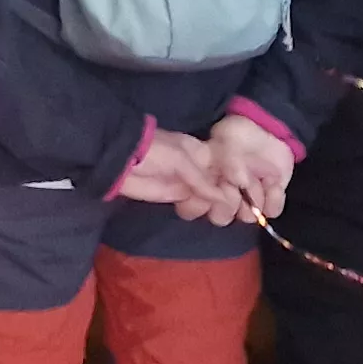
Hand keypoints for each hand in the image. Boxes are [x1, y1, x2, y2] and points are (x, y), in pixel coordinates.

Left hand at [113, 126, 245, 223]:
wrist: (121, 160)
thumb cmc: (153, 152)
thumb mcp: (181, 160)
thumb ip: (203, 180)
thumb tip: (225, 198)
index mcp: (202, 152)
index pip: (226, 168)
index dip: (234, 181)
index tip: (241, 194)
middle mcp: (198, 167)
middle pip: (220, 185)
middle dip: (225, 197)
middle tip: (228, 208)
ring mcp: (187, 182)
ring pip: (208, 198)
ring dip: (209, 205)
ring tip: (208, 209)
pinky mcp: (174, 196)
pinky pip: (193, 205)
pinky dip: (196, 209)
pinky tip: (200, 211)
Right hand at [205, 114, 295, 222]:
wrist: (263, 130)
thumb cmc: (234, 135)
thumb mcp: (223, 140)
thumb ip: (227, 161)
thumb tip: (240, 182)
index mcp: (202, 186)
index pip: (192, 210)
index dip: (201, 202)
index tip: (214, 182)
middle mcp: (221, 199)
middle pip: (220, 218)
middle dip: (230, 200)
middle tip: (236, 181)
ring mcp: (246, 202)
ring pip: (246, 217)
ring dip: (253, 195)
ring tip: (257, 177)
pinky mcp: (268, 202)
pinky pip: (271, 211)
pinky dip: (274, 198)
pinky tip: (272, 182)